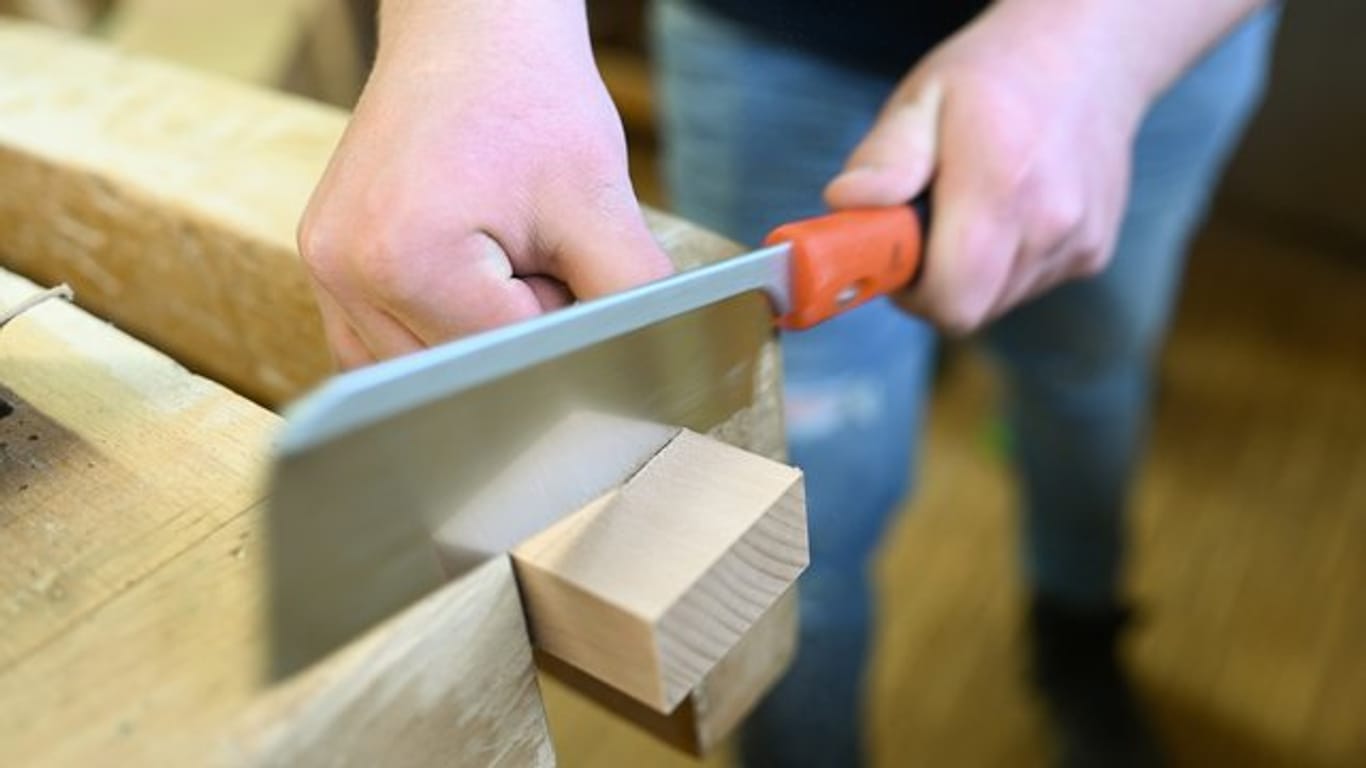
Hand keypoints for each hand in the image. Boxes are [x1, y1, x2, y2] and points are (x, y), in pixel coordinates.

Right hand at [298, 0, 669, 367]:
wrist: (472, 32)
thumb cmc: (530, 99)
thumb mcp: (599, 202)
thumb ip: (629, 297)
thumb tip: (651, 367)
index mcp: (405, 261)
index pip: (503, 361)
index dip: (557, 327)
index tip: (574, 274)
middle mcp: (346, 274)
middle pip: (458, 374)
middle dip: (515, 331)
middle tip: (537, 250)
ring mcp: (326, 272)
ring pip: (421, 370)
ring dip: (475, 332)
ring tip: (497, 251)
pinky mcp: (326, 265)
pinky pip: (384, 343)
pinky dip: (436, 327)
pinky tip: (466, 270)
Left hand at [825, 1, 1148, 332]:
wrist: (1085, 55)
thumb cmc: (995, 77)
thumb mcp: (922, 97)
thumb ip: (885, 158)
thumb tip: (847, 202)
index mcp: (999, 183)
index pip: (950, 301)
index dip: (911, 294)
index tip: (896, 257)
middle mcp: (1051, 219)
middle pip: (972, 309)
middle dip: (937, 284)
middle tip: (927, 228)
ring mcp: (1079, 240)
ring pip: (1000, 301)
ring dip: (973, 272)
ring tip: (972, 208)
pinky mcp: (1095, 251)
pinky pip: (1031, 284)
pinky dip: (1008, 262)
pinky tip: (1011, 209)